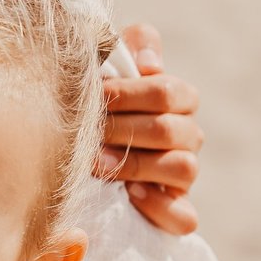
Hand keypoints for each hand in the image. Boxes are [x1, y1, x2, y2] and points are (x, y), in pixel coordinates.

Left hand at [98, 24, 201, 234]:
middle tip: (91, 133)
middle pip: (171, 130)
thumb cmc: (95, 98)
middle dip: (124, 129)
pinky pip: (185, 216)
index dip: (129, 93)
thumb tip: (149, 65)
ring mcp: (182, 174)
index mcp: (175, 98)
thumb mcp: (108, 62)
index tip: (95, 95)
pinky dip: (160, 207)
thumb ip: (131, 44)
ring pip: (184, 168)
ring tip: (100, 164)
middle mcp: (185, 135)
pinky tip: (131, 194)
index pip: (167, 91)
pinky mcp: (174, 210)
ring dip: (137, 164)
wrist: (75, 144)